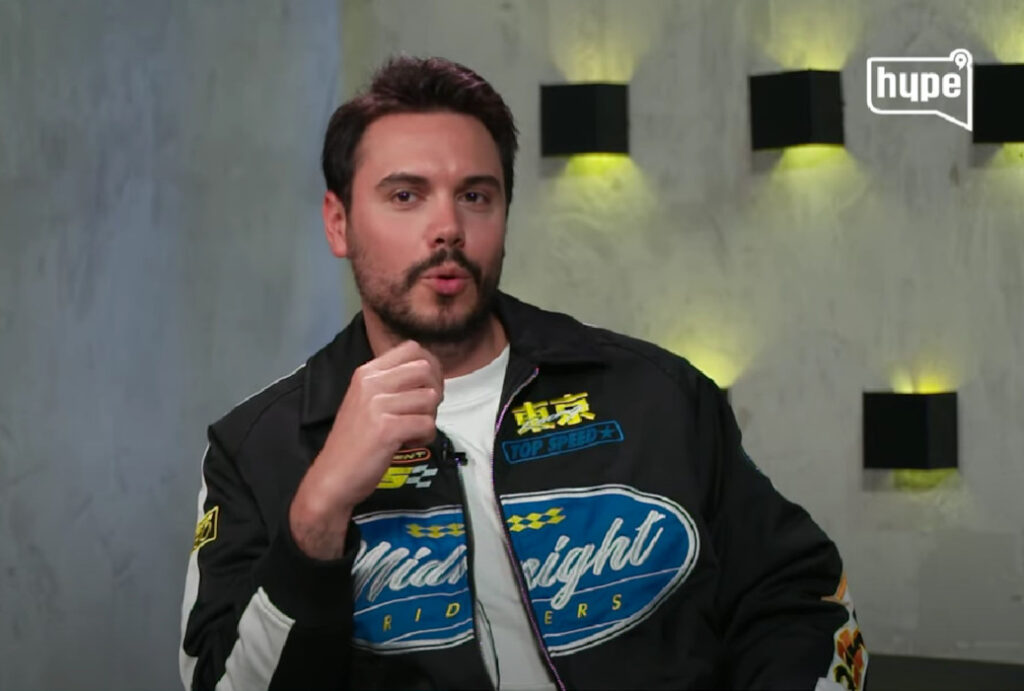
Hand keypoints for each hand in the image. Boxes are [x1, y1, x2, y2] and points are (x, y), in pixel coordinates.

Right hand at [289, 340, 442, 558]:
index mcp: (367, 372)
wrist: (332, 477)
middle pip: (426, 369)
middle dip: (435, 392)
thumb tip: (431, 374)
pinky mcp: (386, 429)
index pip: (412, 348)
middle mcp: (371, 383)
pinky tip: (408, 444)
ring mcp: (377, 405)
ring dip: (430, 418)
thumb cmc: (355, 442)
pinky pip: (427, 424)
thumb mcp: (368, 401)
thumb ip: (393, 384)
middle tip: (422, 413)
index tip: (425, 389)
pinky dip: (425, 438)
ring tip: (412, 432)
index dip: (430, 367)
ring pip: (431, 398)